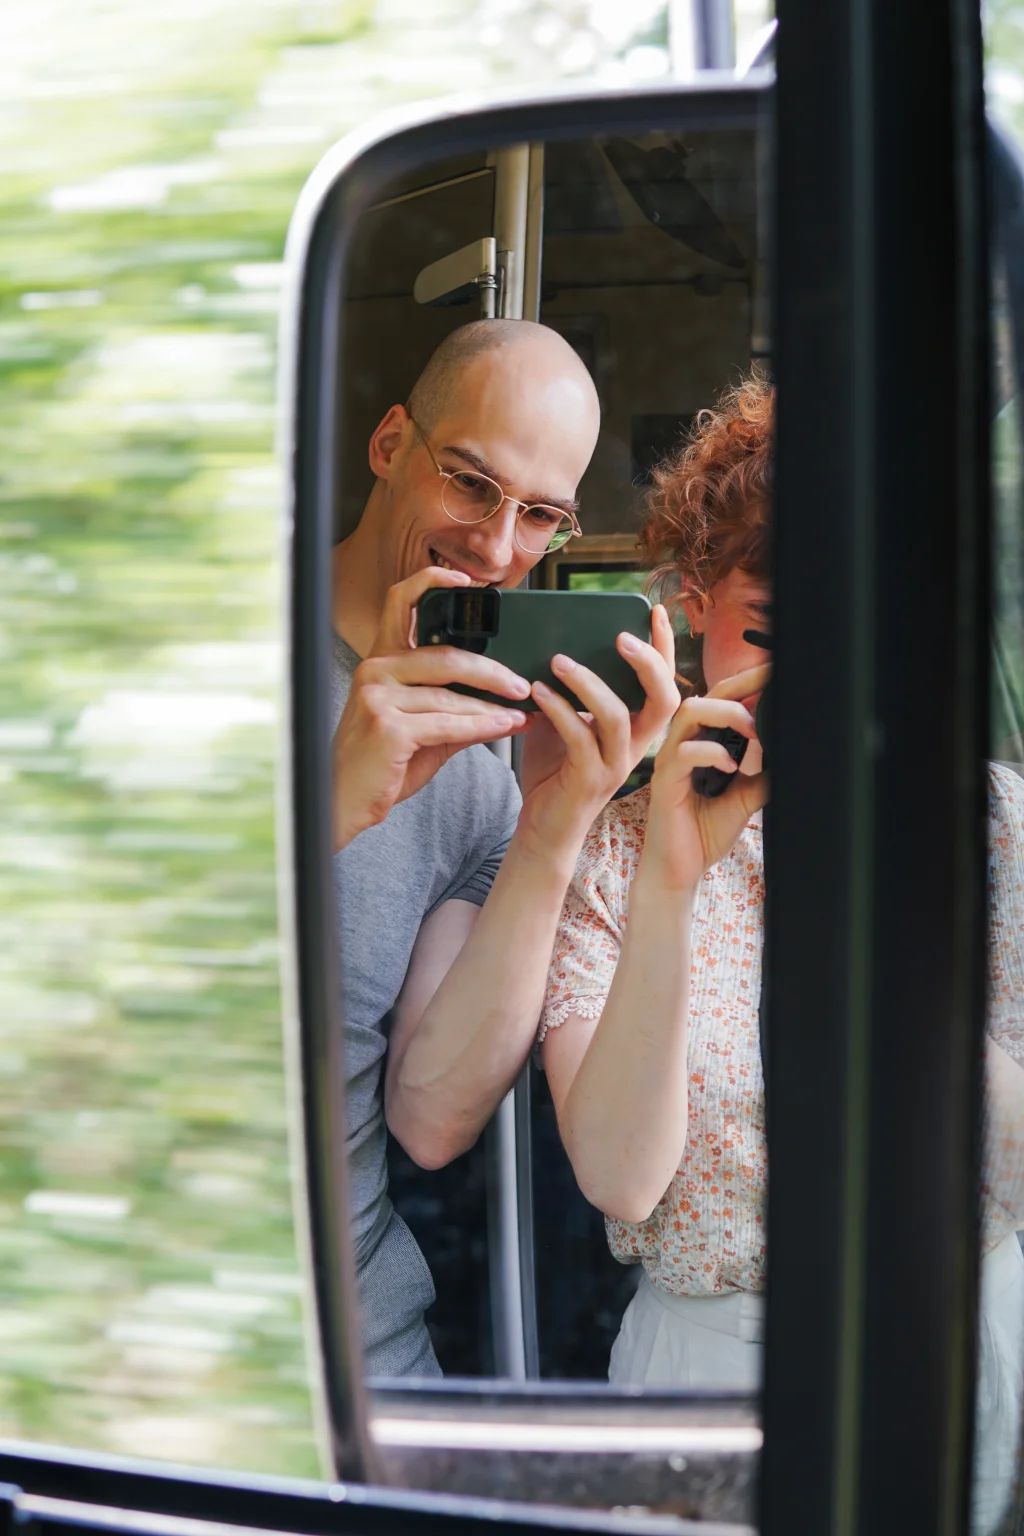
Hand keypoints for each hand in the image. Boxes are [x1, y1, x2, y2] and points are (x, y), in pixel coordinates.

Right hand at [333, 567, 531, 849]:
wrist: (343, 801)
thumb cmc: (382, 764)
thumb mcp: (423, 730)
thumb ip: (459, 711)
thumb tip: (510, 705)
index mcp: (380, 660)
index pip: (401, 602)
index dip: (432, 581)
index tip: (468, 581)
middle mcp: (375, 670)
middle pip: (446, 656)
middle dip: (492, 672)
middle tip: (521, 685)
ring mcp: (377, 696)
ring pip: (450, 695)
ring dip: (492, 707)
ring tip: (520, 712)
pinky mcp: (387, 726)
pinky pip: (447, 723)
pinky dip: (482, 726)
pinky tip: (504, 727)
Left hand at [516, 604, 679, 860]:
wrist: (543, 826)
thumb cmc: (555, 770)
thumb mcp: (566, 722)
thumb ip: (570, 691)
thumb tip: (555, 646)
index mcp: (637, 728)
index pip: (664, 683)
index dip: (664, 647)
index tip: (652, 611)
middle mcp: (635, 746)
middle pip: (664, 701)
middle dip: (648, 664)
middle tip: (620, 637)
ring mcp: (614, 765)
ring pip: (617, 716)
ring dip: (589, 683)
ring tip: (558, 660)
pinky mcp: (589, 779)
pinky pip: (579, 737)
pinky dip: (559, 709)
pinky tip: (538, 691)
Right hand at [640, 663, 770, 893]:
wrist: (681, 869)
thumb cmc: (705, 831)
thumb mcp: (747, 797)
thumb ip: (764, 771)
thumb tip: (794, 747)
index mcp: (703, 742)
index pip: (725, 700)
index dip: (749, 681)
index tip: (778, 671)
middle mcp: (685, 743)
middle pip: (708, 693)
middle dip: (741, 683)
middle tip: (771, 682)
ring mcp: (671, 759)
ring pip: (691, 712)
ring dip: (727, 714)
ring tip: (752, 731)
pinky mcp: (664, 780)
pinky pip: (684, 752)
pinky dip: (712, 753)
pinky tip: (733, 768)